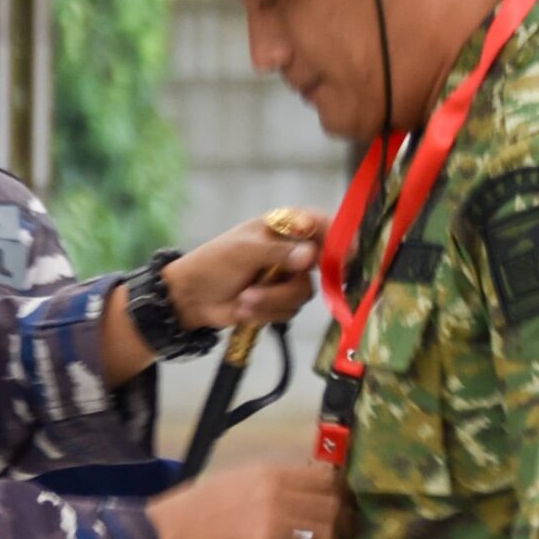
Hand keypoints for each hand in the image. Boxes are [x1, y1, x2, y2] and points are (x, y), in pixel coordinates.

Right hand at [145, 461, 341, 538]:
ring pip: (326, 526)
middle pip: (332, 499)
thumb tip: (288, 497)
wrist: (164, 534)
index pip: (322, 473)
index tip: (336, 507)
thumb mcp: (231, 483)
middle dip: (340, 520)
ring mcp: (274, 515)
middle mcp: (276, 487)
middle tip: (335, 536)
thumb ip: (263, 487)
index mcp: (267, 470)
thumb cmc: (189, 512)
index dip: (337, 492)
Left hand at [164, 212, 324, 331]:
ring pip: (302, 294)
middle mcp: (292, 251)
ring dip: (271, 301)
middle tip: (273, 283)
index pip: (321, 225)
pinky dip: (266, 313)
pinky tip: (245, 308)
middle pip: (319, 267)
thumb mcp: (244, 251)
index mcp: (284, 227)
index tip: (346, 255)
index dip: (338, 238)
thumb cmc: (214, 263)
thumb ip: (278, 252)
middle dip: (288, 282)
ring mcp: (287, 278)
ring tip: (245, 299)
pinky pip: (289, 311)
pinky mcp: (280, 302)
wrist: (193, 298)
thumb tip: (310, 255)